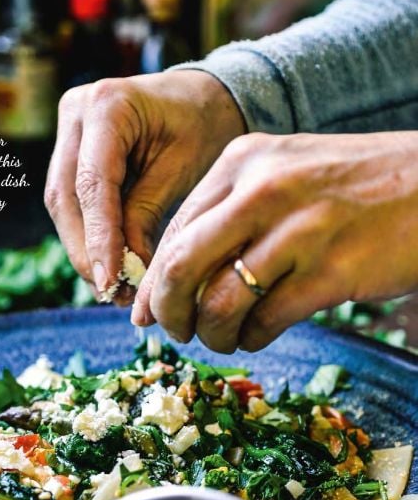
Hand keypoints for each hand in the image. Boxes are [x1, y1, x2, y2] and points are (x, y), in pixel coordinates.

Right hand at [44, 71, 245, 298]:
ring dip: (82, 249)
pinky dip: (87, 236)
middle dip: (85, 251)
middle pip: (66, 196)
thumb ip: (147, 213)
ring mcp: (67, 129)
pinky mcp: (68, 150)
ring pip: (62, 204)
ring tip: (110, 288)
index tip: (109, 281)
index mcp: (109, 104)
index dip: (98, 238)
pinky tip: (106, 267)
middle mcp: (77, 111)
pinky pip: (70, 201)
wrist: (201, 98)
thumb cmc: (201, 127)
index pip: (93, 184)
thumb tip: (125, 269)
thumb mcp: (182, 170)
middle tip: (109, 293)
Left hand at [134, 131, 417, 350]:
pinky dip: (252, 338)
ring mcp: (299, 229)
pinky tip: (259, 335)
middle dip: (167, 311)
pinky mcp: (332, 270)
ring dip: (212, 333)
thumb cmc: (351, 190)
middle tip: (177, 333)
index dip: (154, 283)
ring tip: (223, 338)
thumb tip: (168, 283)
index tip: (149, 313)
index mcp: (242, 161)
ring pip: (219, 301)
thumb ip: (225, 219)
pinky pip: (266, 320)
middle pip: (181, 267)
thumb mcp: (282, 179)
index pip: (173, 232)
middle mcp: (263, 189)